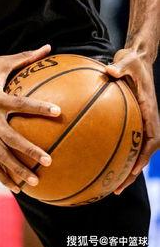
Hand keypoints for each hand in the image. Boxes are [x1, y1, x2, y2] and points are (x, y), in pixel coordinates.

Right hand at [0, 44, 60, 192]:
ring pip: (0, 156)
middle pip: (10, 138)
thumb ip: (24, 58)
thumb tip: (48, 47)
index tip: (57, 112)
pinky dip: (3, 176)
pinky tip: (17, 188)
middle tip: (48, 160)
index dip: (38, 107)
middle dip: (28, 150)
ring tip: (36, 182)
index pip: (19, 104)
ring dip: (17, 170)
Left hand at [106, 48, 159, 193]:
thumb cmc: (133, 61)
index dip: (143, 157)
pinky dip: (114, 150)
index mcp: (149, 110)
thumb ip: (120, 67)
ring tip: (108, 184)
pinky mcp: (130, 118)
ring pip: (134, 149)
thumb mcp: (128, 62)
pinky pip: (124, 138)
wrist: (137, 58)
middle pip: (143, 152)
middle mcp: (146, 119)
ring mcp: (139, 120)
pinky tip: (95, 156)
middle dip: (132, 172)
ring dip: (124, 167)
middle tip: (117, 188)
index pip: (151, 139)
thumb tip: (110, 70)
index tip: (133, 170)